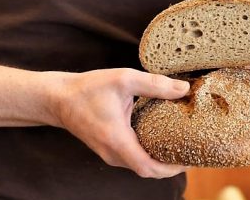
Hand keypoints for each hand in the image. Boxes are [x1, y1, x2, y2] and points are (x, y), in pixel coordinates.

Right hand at [50, 68, 189, 178]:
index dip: (172, 168)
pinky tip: (160, 140)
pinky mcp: (108, 150)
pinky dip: (148, 155)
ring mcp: (109, 154)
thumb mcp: (124, 79)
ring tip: (180, 146)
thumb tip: (184, 88)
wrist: (58, 99)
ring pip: (139, 166)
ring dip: (160, 161)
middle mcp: (113, 153)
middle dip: (171, 166)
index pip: (149, 168)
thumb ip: (155, 84)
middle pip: (147, 171)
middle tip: (191, 152)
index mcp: (117, 140)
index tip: (190, 160)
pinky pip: (132, 159)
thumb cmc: (89, 88)